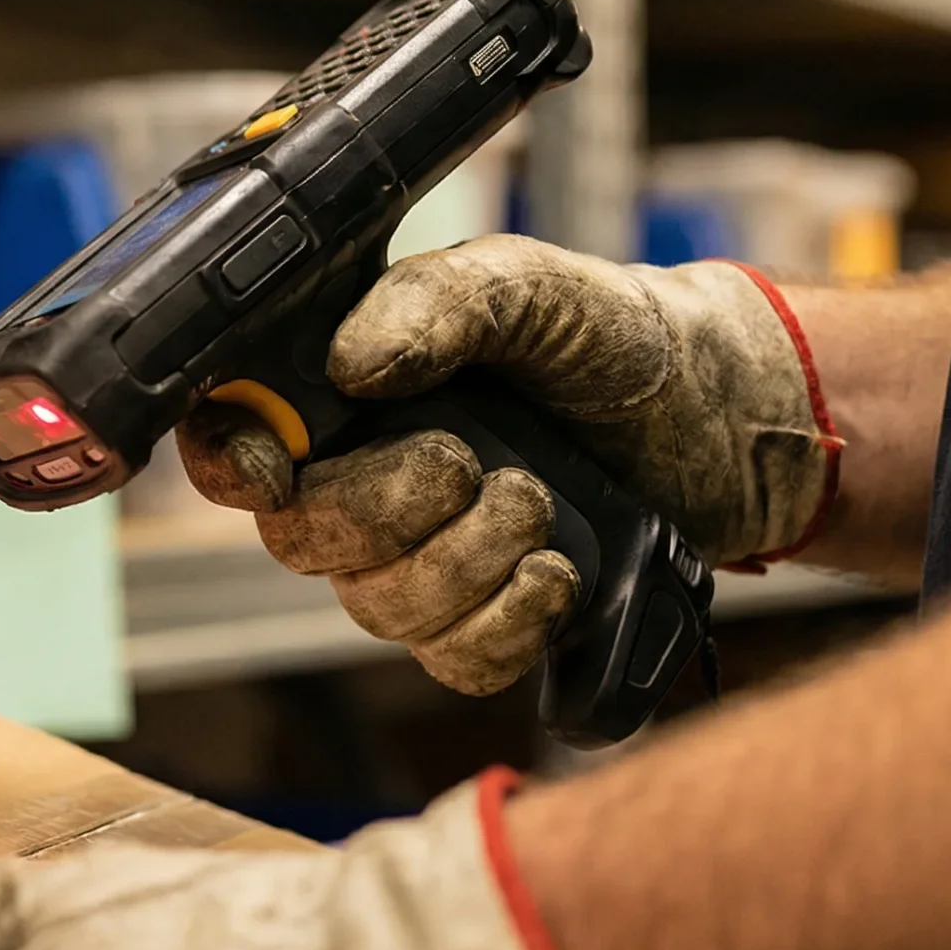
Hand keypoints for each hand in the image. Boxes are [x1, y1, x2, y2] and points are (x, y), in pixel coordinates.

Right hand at [181, 235, 835, 694]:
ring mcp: (421, 563)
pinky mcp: (486, 624)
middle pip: (304, 541)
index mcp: (346, 397)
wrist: (721, 415)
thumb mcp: (531, 287)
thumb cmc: (612, 337)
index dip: (230, 464)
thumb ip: (440, 300)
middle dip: (389, 512)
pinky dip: (505, 627)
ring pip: (380, 610)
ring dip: (466, 565)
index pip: (232, 442)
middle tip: (475, 466)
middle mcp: (364, 485)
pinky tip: (555, 576)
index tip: (275, 472)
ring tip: (539, 506)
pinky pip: (452, 662)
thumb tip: (351, 361)